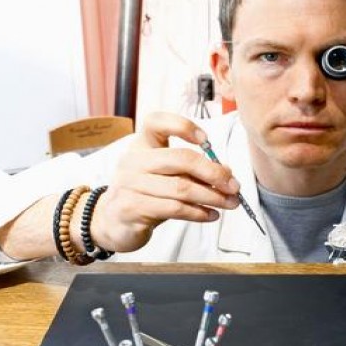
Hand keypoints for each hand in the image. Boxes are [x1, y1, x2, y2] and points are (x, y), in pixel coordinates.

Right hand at [92, 112, 240, 251]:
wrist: (112, 223)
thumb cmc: (145, 195)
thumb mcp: (167, 177)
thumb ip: (193, 171)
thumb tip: (227, 172)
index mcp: (141, 145)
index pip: (156, 122)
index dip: (182, 126)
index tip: (206, 139)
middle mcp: (133, 161)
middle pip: (180, 159)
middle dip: (213, 172)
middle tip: (233, 185)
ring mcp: (130, 184)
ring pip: (181, 188)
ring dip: (212, 197)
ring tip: (230, 203)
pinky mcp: (132, 208)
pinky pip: (174, 208)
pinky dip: (198, 213)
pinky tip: (211, 215)